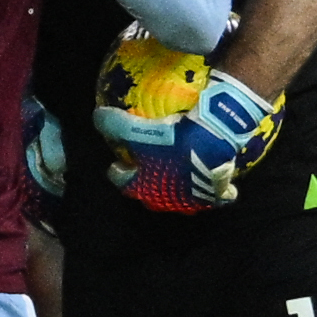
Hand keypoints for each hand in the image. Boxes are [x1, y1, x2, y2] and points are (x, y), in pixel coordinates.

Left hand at [93, 69, 271, 212]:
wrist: (209, 143)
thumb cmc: (169, 138)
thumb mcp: (134, 128)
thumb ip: (113, 124)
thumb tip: (98, 117)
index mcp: (144, 188)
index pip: (124, 182)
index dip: (118, 172)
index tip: (117, 164)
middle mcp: (167, 200)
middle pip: (151, 196)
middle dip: (146, 186)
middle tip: (144, 169)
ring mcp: (193, 200)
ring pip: (183, 198)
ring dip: (178, 189)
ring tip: (179, 173)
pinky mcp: (216, 195)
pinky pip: (218, 195)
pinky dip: (217, 191)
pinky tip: (218, 183)